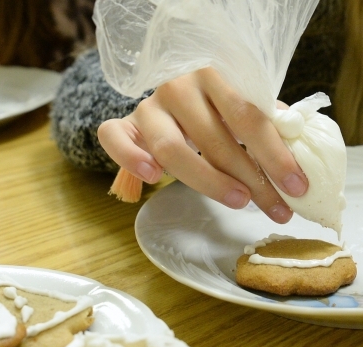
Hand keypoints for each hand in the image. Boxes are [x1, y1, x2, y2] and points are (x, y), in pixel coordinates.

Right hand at [97, 67, 307, 222]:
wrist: (169, 98)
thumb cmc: (212, 109)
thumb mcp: (239, 108)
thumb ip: (262, 123)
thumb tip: (296, 155)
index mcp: (213, 73)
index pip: (248, 116)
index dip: (275, 154)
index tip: (296, 186)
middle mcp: (177, 86)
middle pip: (214, 138)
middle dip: (250, 177)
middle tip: (274, 206)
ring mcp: (147, 107)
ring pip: (171, 148)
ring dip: (207, 180)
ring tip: (238, 200)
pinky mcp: (121, 125)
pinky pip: (115, 140)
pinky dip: (131, 158)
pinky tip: (153, 178)